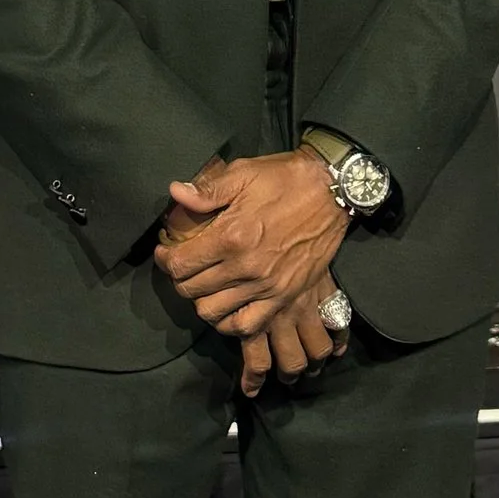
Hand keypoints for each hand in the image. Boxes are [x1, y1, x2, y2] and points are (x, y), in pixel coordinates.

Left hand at [158, 150, 350, 395]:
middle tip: (184, 266)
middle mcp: (245, 267)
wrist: (333, 192)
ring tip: (204, 285)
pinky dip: (230, 321)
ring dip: (202, 300)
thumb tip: (175, 193)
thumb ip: (207, 189)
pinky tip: (227, 305)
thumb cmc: (286, 179)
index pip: (180, 264)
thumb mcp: (244, 172)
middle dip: (180, 279)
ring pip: (213, 312)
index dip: (165, 259)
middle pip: (192, 290)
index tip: (165, 251)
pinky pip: (247, 325)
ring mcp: (266, 286)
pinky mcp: (284, 296)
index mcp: (231, 236)